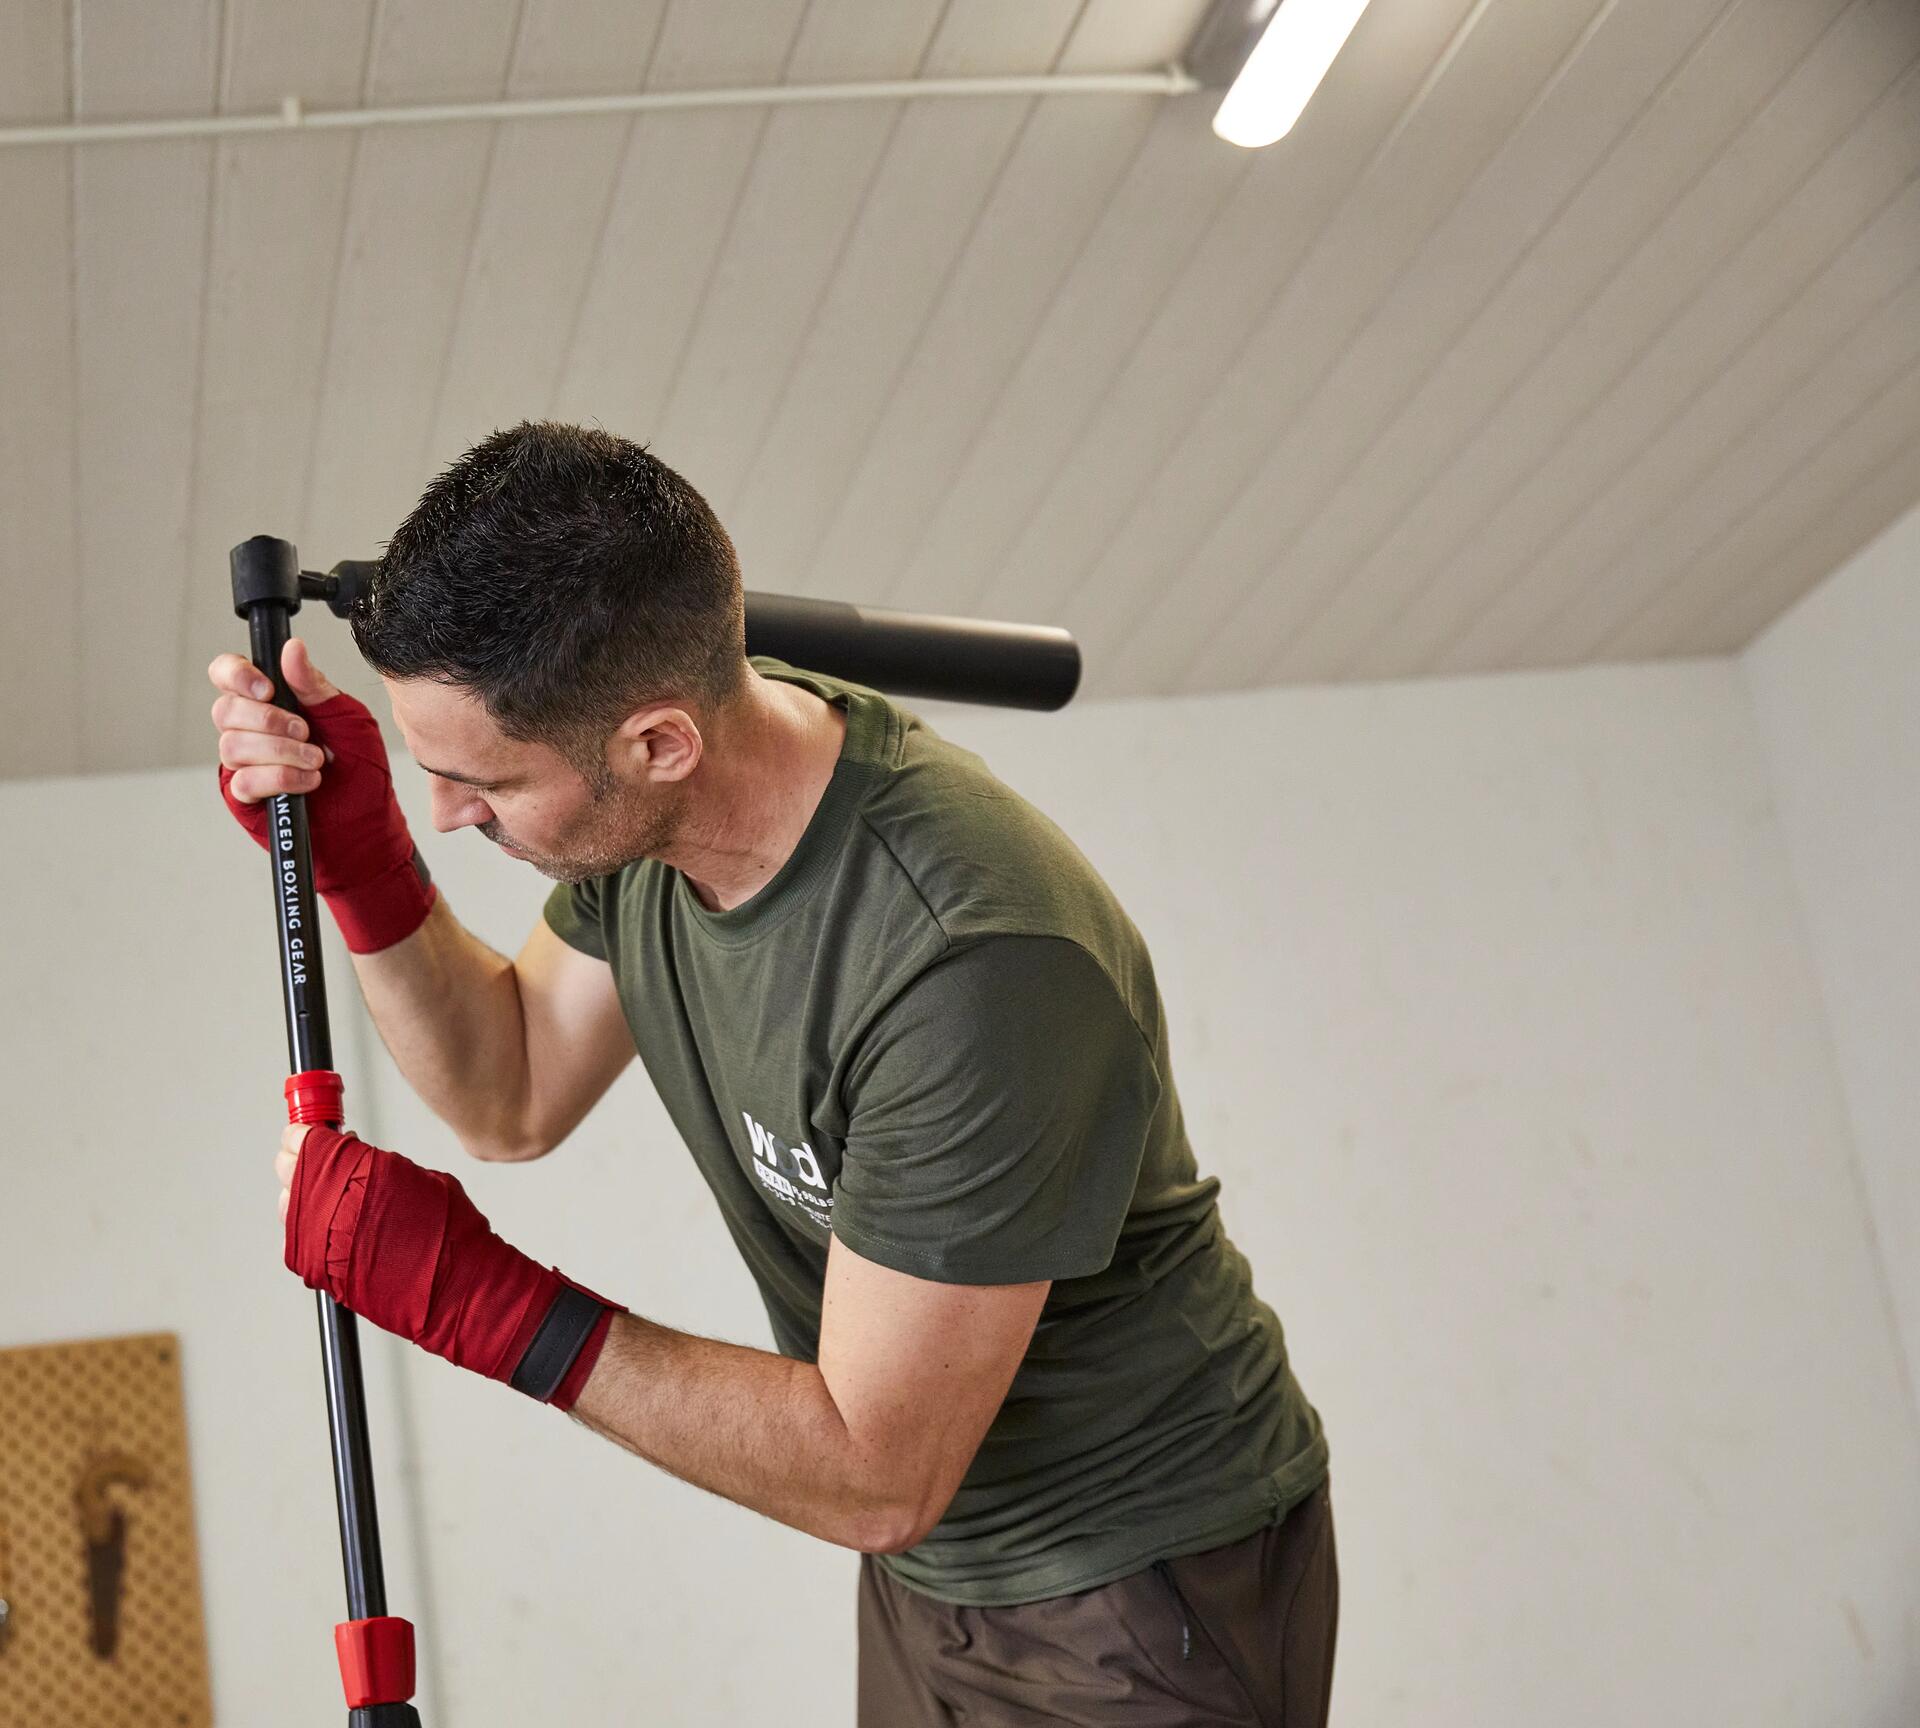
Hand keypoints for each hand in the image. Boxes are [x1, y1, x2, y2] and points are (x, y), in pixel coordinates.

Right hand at [209, 639, 435, 953]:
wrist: (369, 828)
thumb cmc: (362, 772)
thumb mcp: (348, 720)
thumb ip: (316, 686)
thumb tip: (293, 648)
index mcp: (270, 702)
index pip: (227, 674)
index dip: (236, 675)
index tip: (268, 688)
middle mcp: (250, 730)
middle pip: (225, 710)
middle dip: (271, 721)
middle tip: (307, 733)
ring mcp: (244, 764)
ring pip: (232, 745)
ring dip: (281, 752)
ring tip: (316, 762)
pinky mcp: (246, 797)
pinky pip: (245, 780)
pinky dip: (280, 779)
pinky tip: (309, 783)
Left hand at [279, 1122, 618, 1407]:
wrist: (458, 1283)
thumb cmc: (451, 1231)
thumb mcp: (419, 1176)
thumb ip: (376, 1163)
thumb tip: (350, 1151)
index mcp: (361, 1167)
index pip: (304, 1138)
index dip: (305, 1134)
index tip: (310, 1133)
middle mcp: (333, 1198)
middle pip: (288, 1167)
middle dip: (302, 1161)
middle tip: (320, 1161)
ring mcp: (320, 1235)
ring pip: (287, 1203)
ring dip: (304, 1197)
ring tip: (335, 1202)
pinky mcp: (316, 1267)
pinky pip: (295, 1241)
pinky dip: (308, 1234)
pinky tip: (336, 1233)